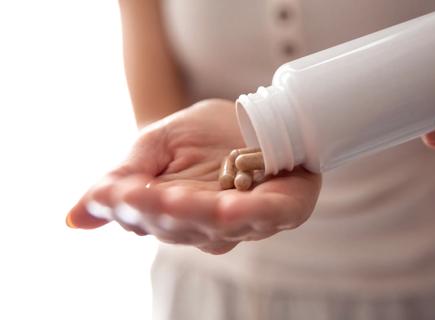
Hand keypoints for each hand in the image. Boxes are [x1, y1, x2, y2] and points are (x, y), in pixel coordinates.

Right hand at [66, 99, 320, 253]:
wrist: (255, 115)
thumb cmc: (205, 134)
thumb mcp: (156, 145)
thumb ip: (122, 181)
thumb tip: (70, 221)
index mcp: (178, 214)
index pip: (148, 218)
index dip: (129, 208)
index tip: (107, 196)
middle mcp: (210, 225)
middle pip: (181, 226)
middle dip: (157, 210)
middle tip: (131, 194)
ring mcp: (249, 220)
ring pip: (219, 226)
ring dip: (195, 213)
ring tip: (171, 200)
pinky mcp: (285, 208)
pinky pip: (268, 215)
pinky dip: (249, 214)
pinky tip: (227, 208)